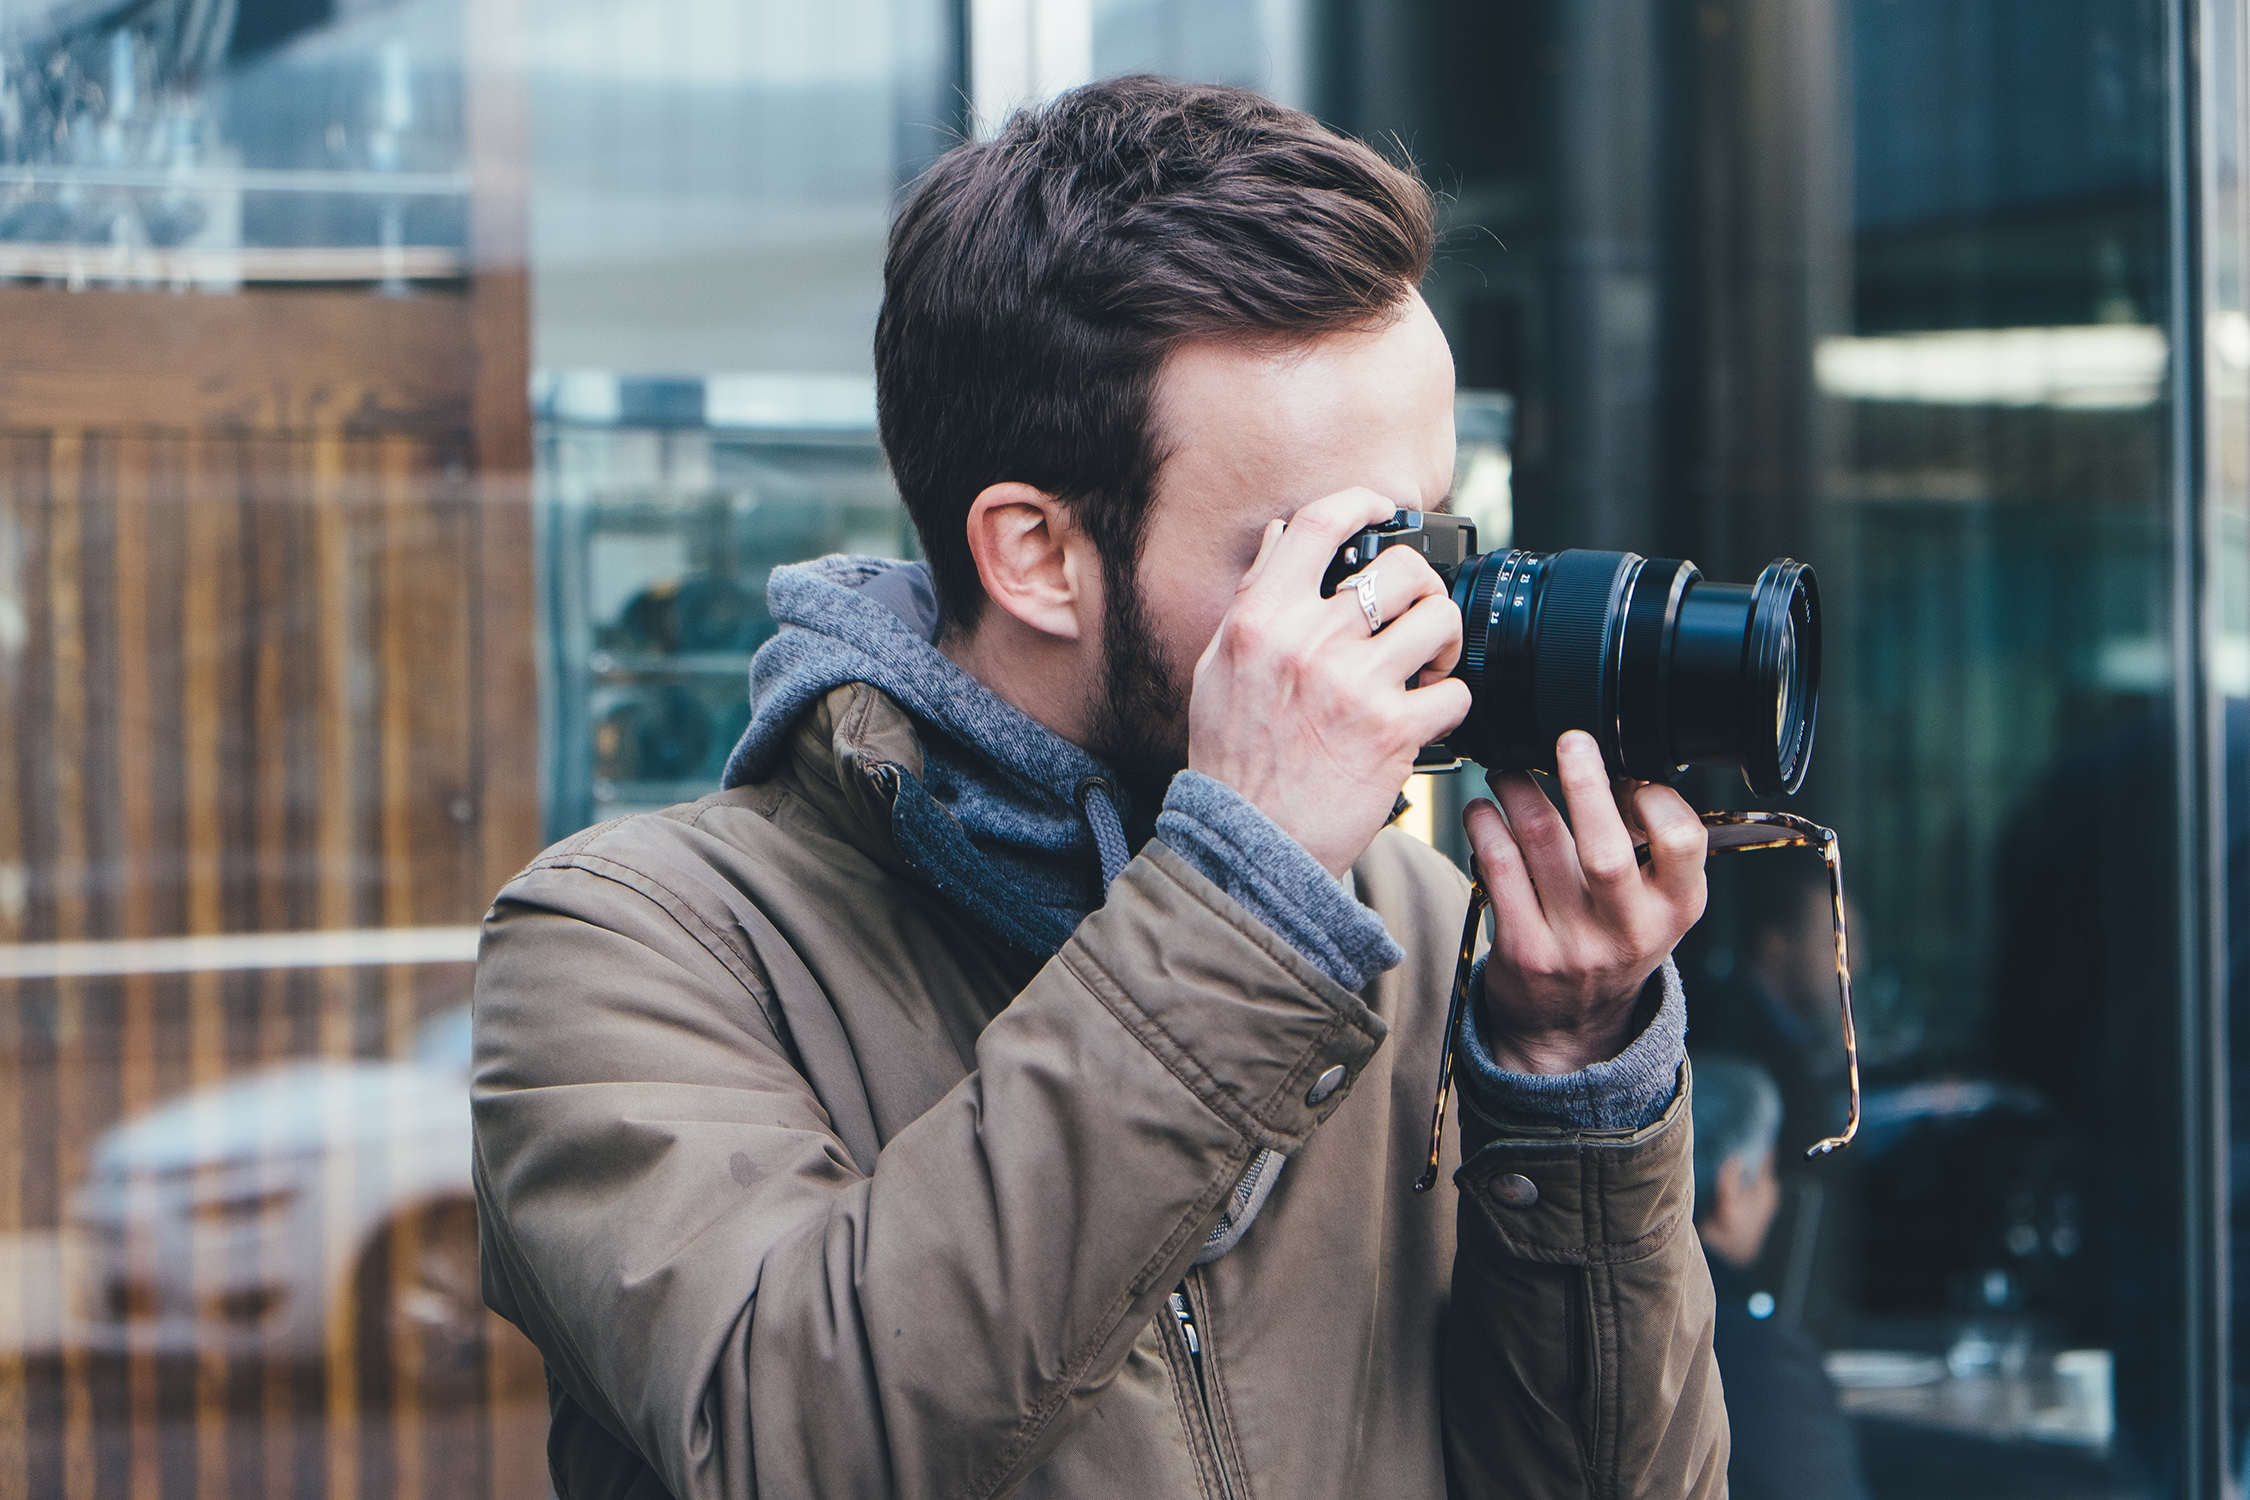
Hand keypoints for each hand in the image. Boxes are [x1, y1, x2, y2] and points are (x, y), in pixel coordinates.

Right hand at [1187, 489, 1470, 876]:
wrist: (1248, 844)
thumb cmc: (1232, 760)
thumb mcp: (1217, 668)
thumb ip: (1253, 599)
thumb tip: (1279, 540)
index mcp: (1262, 619)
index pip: (1319, 525)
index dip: (1363, 503)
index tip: (1384, 510)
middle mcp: (1309, 643)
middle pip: (1401, 570)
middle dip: (1422, 588)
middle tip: (1416, 615)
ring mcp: (1354, 685)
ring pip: (1439, 623)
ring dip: (1445, 643)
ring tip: (1428, 665)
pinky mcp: (1392, 732)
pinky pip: (1454, 693)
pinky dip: (1450, 705)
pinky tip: (1426, 717)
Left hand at [1465, 732, 1706, 1074]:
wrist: (1570, 1025)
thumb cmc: (1614, 940)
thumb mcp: (1657, 903)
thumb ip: (1651, 845)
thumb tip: (1617, 761)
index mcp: (1677, 908)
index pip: (1682, 840)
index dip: (1654, 796)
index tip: (1627, 771)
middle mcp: (1629, 929)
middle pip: (1606, 847)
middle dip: (1584, 782)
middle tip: (1570, 741)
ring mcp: (1574, 943)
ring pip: (1540, 843)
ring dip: (1518, 790)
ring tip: (1508, 771)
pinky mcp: (1522, 949)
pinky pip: (1498, 868)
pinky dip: (1485, 826)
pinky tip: (1483, 811)